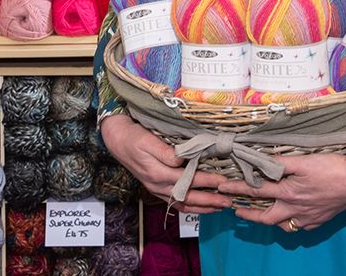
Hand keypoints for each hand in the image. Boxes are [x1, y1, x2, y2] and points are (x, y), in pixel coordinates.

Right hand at [100, 114, 231, 213]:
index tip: (223, 182)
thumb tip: (183, 159)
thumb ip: (165, 152)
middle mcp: (158, 186)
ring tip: (220, 207)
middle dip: (210, 201)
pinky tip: (201, 208)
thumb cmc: (133, 137)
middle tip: (229, 201)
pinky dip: (190, 207)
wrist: (117, 140)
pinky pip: (175, 203)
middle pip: (188, 198)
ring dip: (203, 207)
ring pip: (183, 204)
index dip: (207, 181)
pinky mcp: (156, 189)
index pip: (188, 180)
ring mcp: (156, 189)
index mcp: (158, 173)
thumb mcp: (148, 140)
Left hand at [217, 150, 345, 230]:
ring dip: (271, 220)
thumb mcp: (303, 161)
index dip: (237, 189)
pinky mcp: (320, 220)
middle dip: (249, 214)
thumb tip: (261, 161)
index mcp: (289, 192)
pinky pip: (302, 226)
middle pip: (267, 216)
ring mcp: (308, 217)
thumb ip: (280, 162)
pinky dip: (293, 224)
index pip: (257, 190)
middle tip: (236, 211)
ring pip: (284, 224)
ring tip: (263, 216)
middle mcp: (295, 208)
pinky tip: (293, 219)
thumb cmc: (331, 168)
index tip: (222, 188)